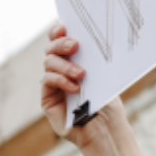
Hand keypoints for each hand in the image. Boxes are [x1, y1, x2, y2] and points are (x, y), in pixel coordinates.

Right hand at [41, 23, 126, 147]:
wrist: (106, 129)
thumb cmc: (107, 101)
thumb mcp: (104, 75)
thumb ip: (93, 58)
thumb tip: (94, 35)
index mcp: (73, 60)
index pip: (59, 40)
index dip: (57, 31)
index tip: (64, 26)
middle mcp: (60, 70)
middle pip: (51, 49)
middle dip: (61, 44)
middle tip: (75, 45)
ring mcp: (52, 84)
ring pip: (49, 63)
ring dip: (65, 65)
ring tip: (81, 74)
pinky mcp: (47, 98)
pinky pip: (48, 81)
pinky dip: (61, 80)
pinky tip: (75, 87)